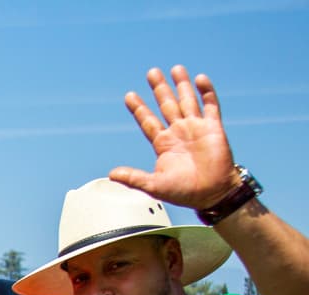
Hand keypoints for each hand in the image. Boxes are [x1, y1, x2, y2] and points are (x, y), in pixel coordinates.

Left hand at [109, 65, 239, 209]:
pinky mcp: (213, 128)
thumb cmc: (185, 192)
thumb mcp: (154, 185)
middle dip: (159, 89)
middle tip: (151, 72)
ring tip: (175, 69)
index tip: (129, 95)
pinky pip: (210, 106)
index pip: (148, 122)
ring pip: (187, 101)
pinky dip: (206, 93)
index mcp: (164, 144)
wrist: (212, 194)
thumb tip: (111, 174)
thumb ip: (134, 177)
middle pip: (166, 105)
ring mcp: (196, 128)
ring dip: (182, 85)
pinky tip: (200, 79)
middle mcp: (179, 132)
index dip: (139, 109)